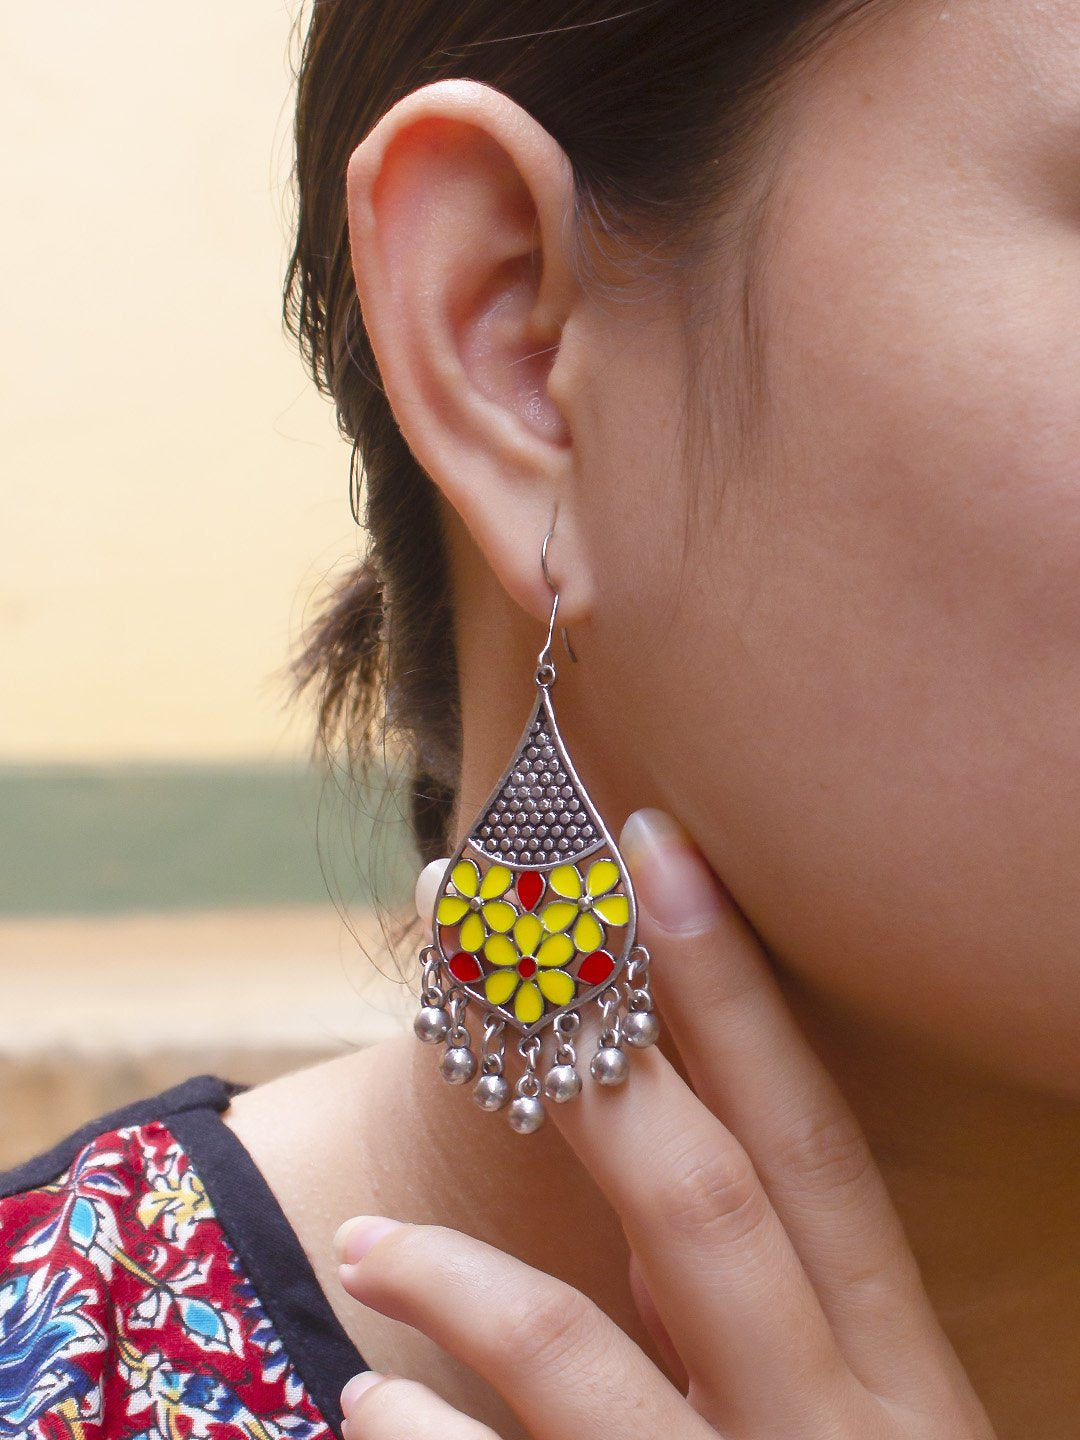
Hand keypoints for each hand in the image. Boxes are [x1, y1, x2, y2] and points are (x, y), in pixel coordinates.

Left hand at [334, 809, 996, 1438]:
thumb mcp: (838, 1427)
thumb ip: (748, 1325)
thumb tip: (638, 1215)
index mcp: (892, 1366)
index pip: (807, 1141)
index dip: (732, 992)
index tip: (649, 854)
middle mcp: (843, 1427)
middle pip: (711, 1205)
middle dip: (589, 1054)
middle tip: (472, 932)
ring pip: (596, 1366)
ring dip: (462, 1279)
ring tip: (363, 1241)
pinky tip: (366, 1407)